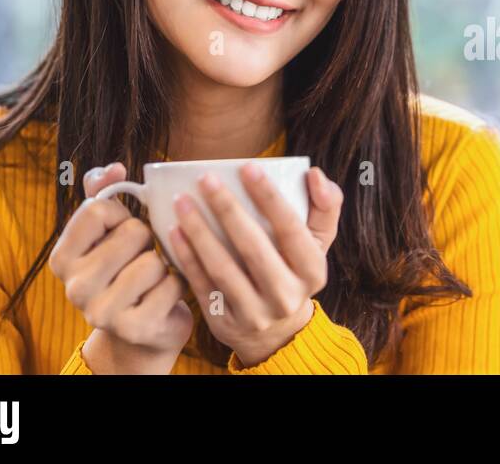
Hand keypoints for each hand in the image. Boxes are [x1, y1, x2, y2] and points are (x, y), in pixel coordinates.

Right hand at [49, 162, 193, 373]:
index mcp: (61, 258)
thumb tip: (114, 167)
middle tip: (141, 258)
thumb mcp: (109, 232)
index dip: (121, 214)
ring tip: (153, 279)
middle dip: (147, 239)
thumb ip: (103, 194)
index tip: (121, 230)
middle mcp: (74, 288)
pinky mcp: (135, 328)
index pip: (98, 209)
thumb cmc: (126, 270)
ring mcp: (102, 312)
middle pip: (132, 231)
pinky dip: (178, 285)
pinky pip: (174, 283)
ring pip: (154, 259)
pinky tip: (165, 297)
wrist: (140, 333)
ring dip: (164, 264)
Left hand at [169, 163, 343, 367]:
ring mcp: (255, 314)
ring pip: (222, 268)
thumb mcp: (318, 243)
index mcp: (313, 271)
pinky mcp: (225, 323)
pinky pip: (202, 285)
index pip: (292, 229)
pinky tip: (174, 231)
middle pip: (253, 248)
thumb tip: (315, 174)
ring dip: (199, 231)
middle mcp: (286, 296)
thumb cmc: (295, 271)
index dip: (270, 197)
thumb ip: (325, 206)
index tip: (247, 167)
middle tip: (206, 179)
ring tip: (182, 201)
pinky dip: (186, 257)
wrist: (278, 333)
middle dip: (227, 209)